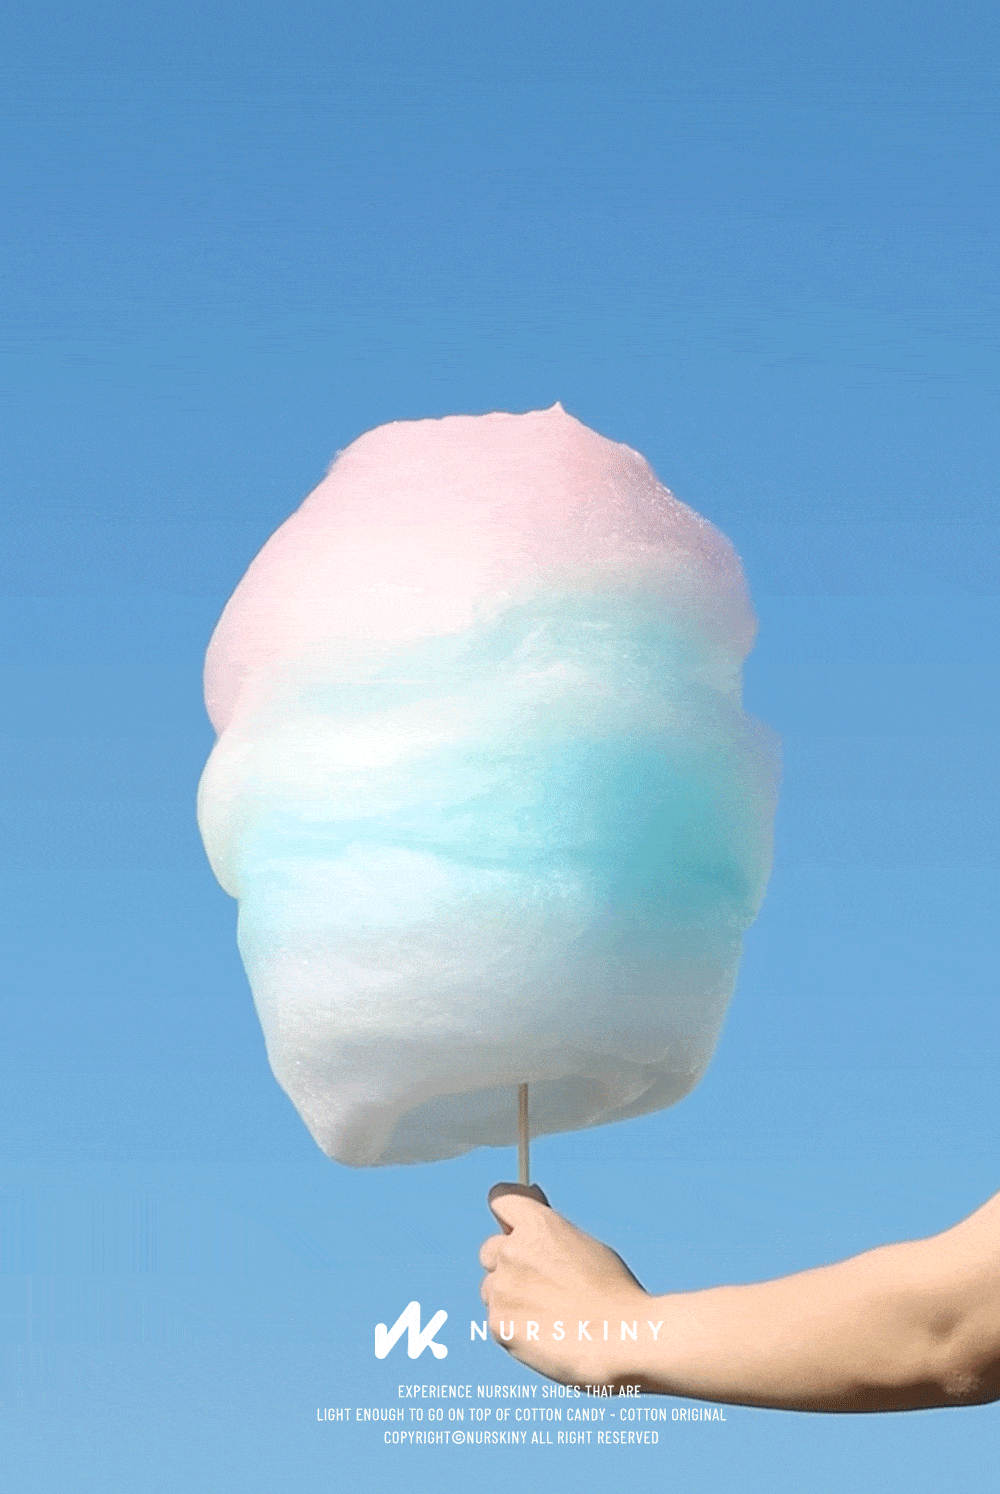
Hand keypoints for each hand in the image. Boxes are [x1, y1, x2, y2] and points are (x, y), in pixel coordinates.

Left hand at [479, 1183, 648, 1386]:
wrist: (620, 1340)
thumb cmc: (611, 1293)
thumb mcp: (582, 1246)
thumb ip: (548, 1232)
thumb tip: (529, 1214)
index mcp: (538, 1225)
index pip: (500, 1199)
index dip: (506, 1214)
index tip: (512, 1224)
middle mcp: (513, 1250)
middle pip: (490, 1249)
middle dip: (507, 1261)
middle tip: (538, 1283)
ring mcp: (502, 1287)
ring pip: (491, 1288)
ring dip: (509, 1296)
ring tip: (548, 1314)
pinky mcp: (499, 1323)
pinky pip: (497, 1319)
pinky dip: (514, 1326)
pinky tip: (545, 1333)